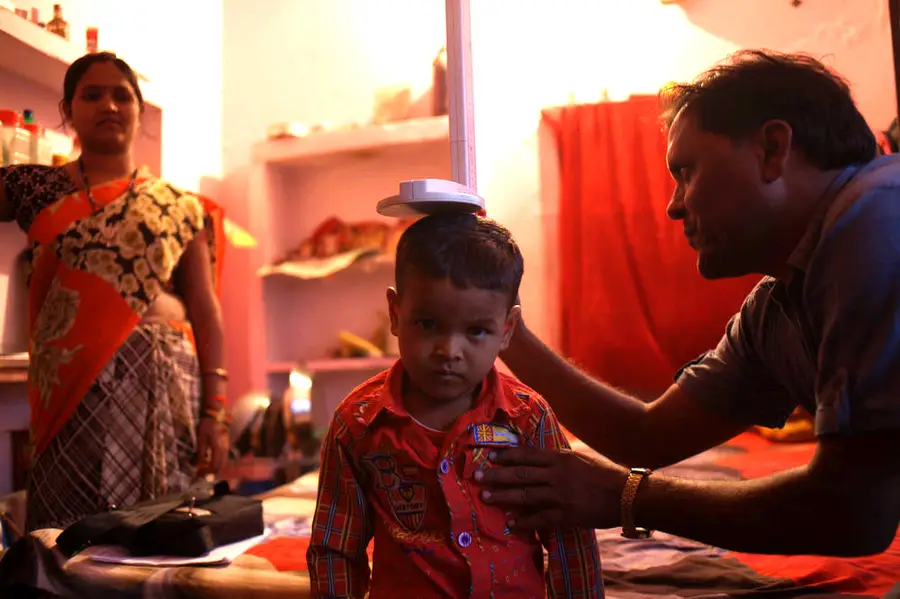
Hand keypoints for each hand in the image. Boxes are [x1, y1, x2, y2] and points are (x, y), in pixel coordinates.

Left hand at [196, 416, 229, 476]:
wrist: (217, 415)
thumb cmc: (207, 425)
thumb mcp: (201, 438)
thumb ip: (200, 452)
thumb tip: (197, 465)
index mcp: (218, 448)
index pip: (215, 466)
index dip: (206, 472)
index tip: (197, 473)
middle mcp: (224, 450)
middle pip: (220, 467)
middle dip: (210, 472)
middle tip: (200, 473)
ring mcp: (226, 448)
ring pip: (222, 463)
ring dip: (213, 468)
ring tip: (203, 468)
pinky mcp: (225, 446)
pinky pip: (222, 458)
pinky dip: (215, 463)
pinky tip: (207, 460)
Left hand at [474, 447, 628, 531]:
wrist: (626, 495)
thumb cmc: (604, 474)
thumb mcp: (579, 458)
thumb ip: (558, 459)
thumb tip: (537, 457)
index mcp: (560, 458)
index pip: (527, 455)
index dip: (506, 455)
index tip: (489, 455)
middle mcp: (557, 475)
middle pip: (520, 474)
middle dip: (497, 475)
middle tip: (477, 476)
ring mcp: (560, 496)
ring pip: (525, 495)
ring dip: (503, 496)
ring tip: (486, 495)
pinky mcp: (566, 515)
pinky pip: (540, 518)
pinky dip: (524, 520)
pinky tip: (511, 522)